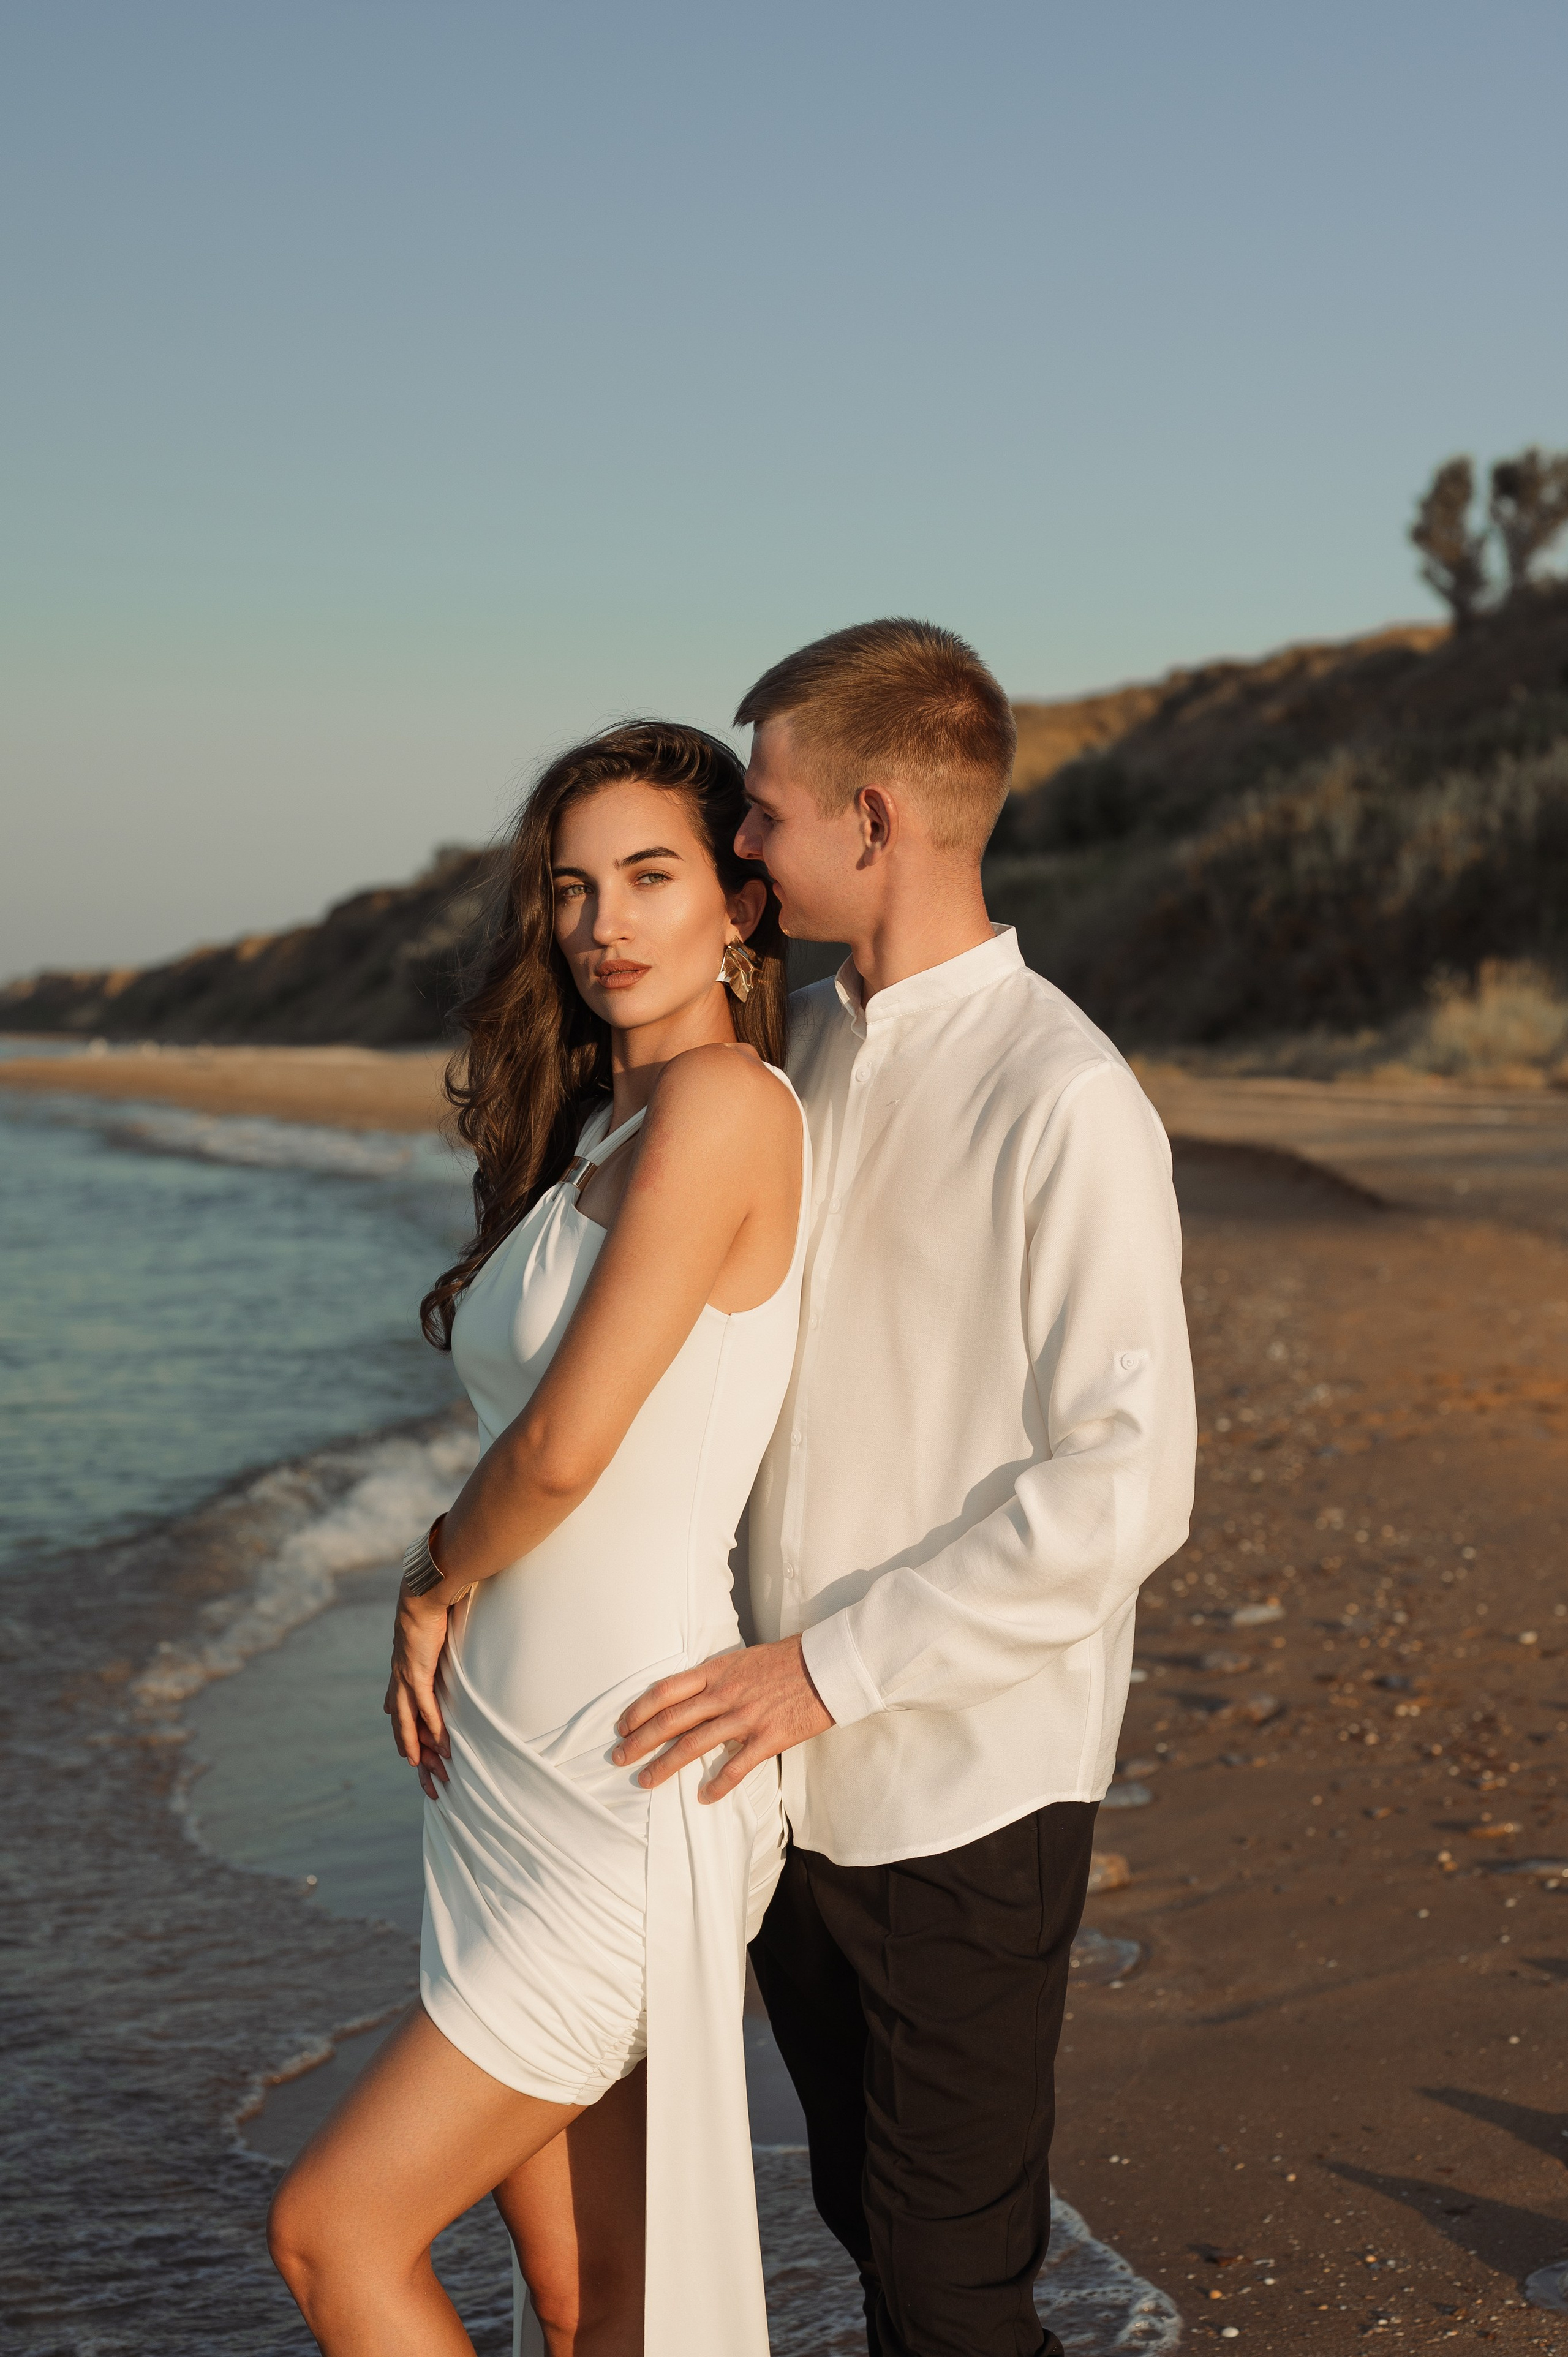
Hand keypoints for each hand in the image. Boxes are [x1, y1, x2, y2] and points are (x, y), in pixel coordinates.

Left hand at [384, 1587, 451, 1800]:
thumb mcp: (426, 1629)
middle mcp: (400, 1676)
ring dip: (415, 1744)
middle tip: (411, 1763)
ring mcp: (406, 1676)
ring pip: (407, 1720)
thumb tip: (432, 1639)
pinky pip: (425, 1708)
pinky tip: (441, 1743)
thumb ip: (427, 1641)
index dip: (399, 1722)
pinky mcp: (418, 1673)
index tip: (400, 1739)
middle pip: (399, 1718)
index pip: (397, 1701)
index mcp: (401, 1666)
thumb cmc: (428, 1606)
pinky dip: (433, 1727)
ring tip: (420, 1765)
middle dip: (405, 1743)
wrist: (421, 1594)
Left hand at [612, 1636, 832, 1802]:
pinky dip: (718, 1784)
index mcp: (716, 1671)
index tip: (622, 1726)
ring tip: (646, 1780)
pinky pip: (736, 1767)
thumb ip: (716, 1679)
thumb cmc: (786, 1660)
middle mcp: (724, 1694)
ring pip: (694, 1745)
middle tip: (620, 1758)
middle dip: (641, 1741)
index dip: (639, 1710)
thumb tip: (692, 1697)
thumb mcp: (742, 1660)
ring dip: (665, 1765)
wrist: (826, 1665)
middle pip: (671, 1720)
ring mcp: (745, 1717)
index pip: (665, 1691)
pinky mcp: (768, 1738)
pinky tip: (704, 1797)